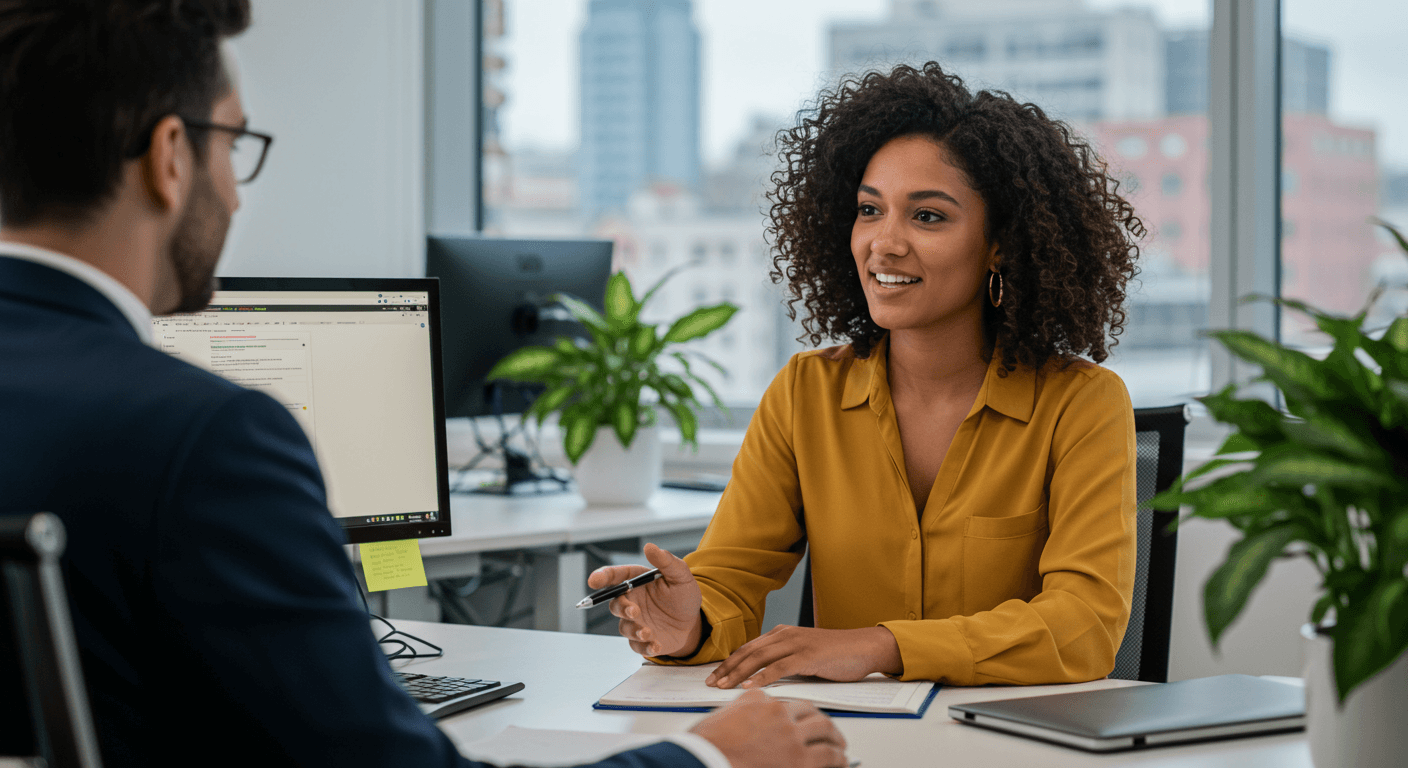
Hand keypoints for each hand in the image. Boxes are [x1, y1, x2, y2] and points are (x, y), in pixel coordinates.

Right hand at [586, 542, 702, 656]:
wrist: (693, 623)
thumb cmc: (683, 596)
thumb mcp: (681, 576)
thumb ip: (666, 562)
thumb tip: (650, 547)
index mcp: (637, 581)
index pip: (614, 576)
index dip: (602, 577)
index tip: (594, 580)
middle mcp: (632, 601)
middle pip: (615, 603)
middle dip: (622, 608)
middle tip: (634, 611)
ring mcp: (635, 621)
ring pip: (624, 627)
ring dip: (634, 630)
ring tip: (648, 632)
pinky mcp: (641, 640)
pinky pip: (636, 645)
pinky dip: (644, 646)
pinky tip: (656, 644)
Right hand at [689, 689, 848, 767]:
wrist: (703, 761)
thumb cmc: (706, 747)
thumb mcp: (722, 719)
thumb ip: (740, 713)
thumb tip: (748, 720)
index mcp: (757, 700)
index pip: (785, 701)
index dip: (796, 712)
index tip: (801, 718)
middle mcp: (777, 712)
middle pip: (808, 711)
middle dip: (820, 720)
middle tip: (827, 728)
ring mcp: (790, 735)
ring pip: (824, 729)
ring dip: (835, 737)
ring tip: (840, 745)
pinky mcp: (800, 759)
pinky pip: (828, 755)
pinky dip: (838, 758)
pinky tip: (841, 760)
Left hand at [706, 625, 902, 689]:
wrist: (864, 647)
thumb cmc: (836, 655)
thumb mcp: (803, 655)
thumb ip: (783, 661)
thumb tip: (760, 678)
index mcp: (782, 633)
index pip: (748, 648)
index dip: (729, 662)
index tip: (714, 675)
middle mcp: (786, 634)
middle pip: (748, 651)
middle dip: (727, 668)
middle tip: (711, 682)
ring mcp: (797, 643)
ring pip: (759, 658)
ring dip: (739, 673)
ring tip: (724, 685)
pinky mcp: (808, 655)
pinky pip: (780, 667)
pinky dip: (762, 677)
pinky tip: (751, 687)